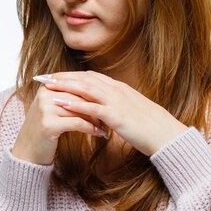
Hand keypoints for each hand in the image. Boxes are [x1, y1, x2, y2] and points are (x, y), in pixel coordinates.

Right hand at [11, 80, 106, 165]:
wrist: (28, 151)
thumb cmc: (45, 129)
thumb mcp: (54, 108)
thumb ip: (68, 96)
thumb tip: (94, 89)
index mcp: (47, 87)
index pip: (76, 85)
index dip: (93, 94)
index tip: (108, 102)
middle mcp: (45, 94)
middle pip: (80, 96)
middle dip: (96, 106)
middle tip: (111, 115)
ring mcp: (46, 108)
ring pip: (80, 109)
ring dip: (96, 119)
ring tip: (106, 125)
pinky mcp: (49, 124)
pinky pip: (77, 123)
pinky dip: (90, 129)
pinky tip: (99, 134)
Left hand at [42, 70, 188, 156]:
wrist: (166, 134)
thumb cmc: (151, 127)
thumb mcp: (132, 112)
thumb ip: (118, 108)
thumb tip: (107, 110)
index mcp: (120, 89)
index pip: (91, 77)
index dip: (72, 75)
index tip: (56, 76)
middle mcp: (117, 90)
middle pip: (84, 79)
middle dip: (63, 77)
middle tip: (43, 76)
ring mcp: (117, 101)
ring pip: (86, 89)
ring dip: (65, 85)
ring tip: (47, 85)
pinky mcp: (117, 115)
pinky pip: (92, 107)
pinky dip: (75, 103)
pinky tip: (61, 103)